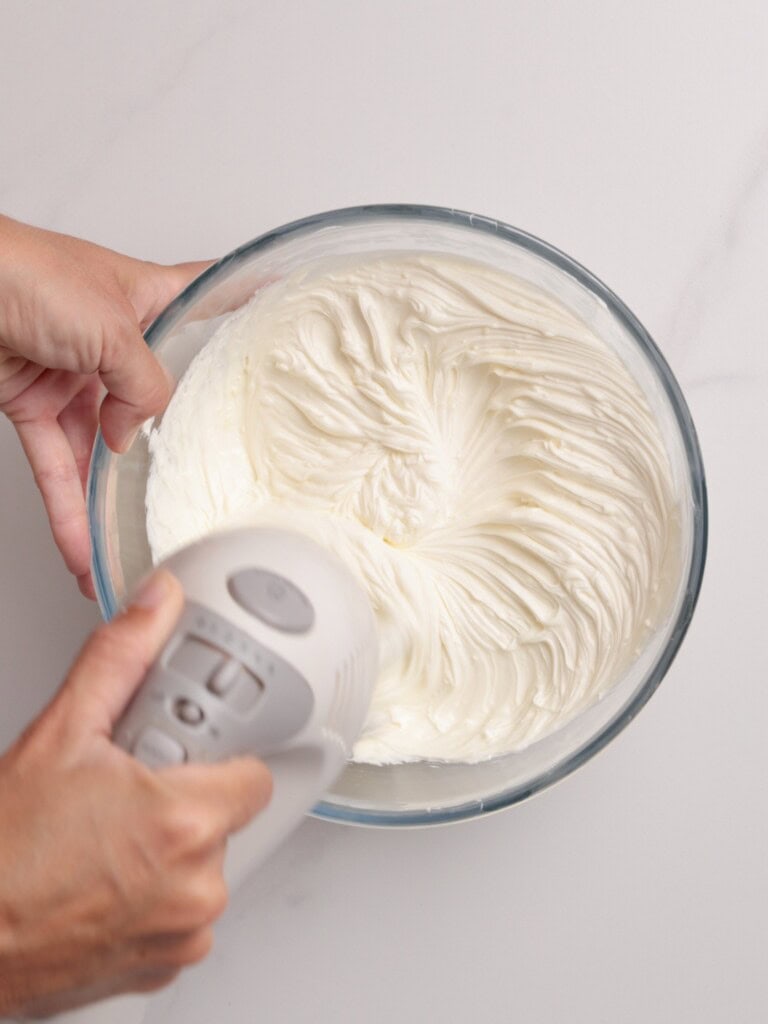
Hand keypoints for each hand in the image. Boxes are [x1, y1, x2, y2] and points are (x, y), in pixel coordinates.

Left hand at [0, 215, 209, 597]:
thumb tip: (135, 434)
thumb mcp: (114, 329)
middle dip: (173, 439)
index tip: (275, 316)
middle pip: (154, 396)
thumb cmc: (23, 271)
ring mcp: (73, 373)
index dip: (241, 305)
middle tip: (201, 474)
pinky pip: (56, 466)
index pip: (206, 297)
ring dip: (108, 500)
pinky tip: (81, 545)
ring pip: (101, 446)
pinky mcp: (32, 404)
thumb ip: (143, 387)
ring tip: (129, 547)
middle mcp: (113, 338)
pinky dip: (66, 509)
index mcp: (145, 298)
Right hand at [0, 570, 271, 1018]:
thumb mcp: (59, 735)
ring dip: (170, 851)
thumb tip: (156, 606)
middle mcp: (196, 885)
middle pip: (226, 818)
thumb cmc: (1, 854)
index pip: (256, 773)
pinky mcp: (165, 964)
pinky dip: (156, 895)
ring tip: (107, 841)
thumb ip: (119, 659)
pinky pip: (184, 912)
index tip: (188, 754)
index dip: (221, 757)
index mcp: (184, 822)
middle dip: (186, 799)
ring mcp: (182, 932)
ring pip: (205, 866)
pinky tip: (106, 880)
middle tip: (127, 794)